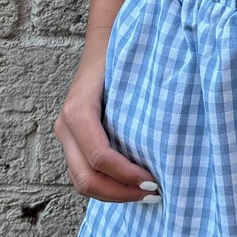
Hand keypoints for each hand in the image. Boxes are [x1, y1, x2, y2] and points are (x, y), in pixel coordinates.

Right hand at [53, 49, 161, 204]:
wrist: (103, 41)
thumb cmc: (122, 57)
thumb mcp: (131, 78)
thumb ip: (139, 108)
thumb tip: (171, 141)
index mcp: (78, 111)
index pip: (100, 157)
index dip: (126, 176)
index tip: (155, 181)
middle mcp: (65, 127)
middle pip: (85, 179)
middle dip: (120, 193)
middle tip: (153, 194)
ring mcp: (65, 135)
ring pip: (81, 182)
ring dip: (112, 194)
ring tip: (144, 194)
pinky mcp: (71, 141)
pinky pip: (83, 173)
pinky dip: (106, 185)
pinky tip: (130, 185)